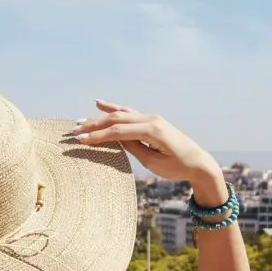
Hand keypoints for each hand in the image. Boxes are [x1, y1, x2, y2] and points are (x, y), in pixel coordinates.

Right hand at [69, 102, 228, 202]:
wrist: (198, 163)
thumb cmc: (177, 167)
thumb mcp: (153, 163)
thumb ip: (134, 148)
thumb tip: (115, 138)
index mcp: (152, 130)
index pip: (118, 131)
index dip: (97, 136)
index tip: (80, 141)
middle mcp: (151, 119)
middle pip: (116, 119)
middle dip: (93, 125)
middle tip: (74, 131)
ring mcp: (152, 117)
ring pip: (120, 114)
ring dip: (99, 117)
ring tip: (80, 120)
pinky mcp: (151, 120)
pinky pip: (129, 112)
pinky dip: (114, 108)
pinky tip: (100, 103)